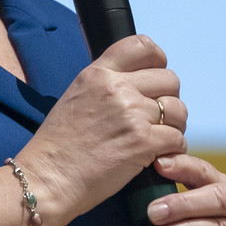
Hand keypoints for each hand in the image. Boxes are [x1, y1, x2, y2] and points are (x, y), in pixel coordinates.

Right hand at [20, 35, 186, 224]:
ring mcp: (132, 114)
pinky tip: (158, 156)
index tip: (155, 80)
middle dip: (169, 99)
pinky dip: (173, 149)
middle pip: (169, 79)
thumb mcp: (75, 97)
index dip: (158, 61)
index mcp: (99, 73)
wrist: (47, 179)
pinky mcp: (143, 142)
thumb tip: (134, 84)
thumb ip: (105, 85)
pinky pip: (177, 138)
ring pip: (178, 109)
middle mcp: (117, 87)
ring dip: (175, 125)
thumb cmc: (58, 147)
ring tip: (159, 138)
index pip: (143, 46)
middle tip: (157, 118)